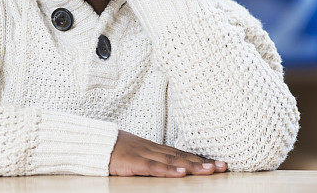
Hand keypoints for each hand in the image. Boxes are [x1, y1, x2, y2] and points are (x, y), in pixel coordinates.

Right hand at [109, 130, 226, 176]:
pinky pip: (153, 166)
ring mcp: (143, 154)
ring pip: (172, 160)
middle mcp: (152, 149)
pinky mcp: (133, 162)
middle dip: (203, 162)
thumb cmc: (113, 149)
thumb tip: (170, 164)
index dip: (200, 158)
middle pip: (181, 155)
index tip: (218, 162)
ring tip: (209, 170)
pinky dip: (168, 169)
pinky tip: (181, 172)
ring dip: (192, 165)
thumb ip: (153, 158)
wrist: (93, 143)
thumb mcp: (136, 152)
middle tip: (223, 166)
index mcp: (153, 148)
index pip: (181, 153)